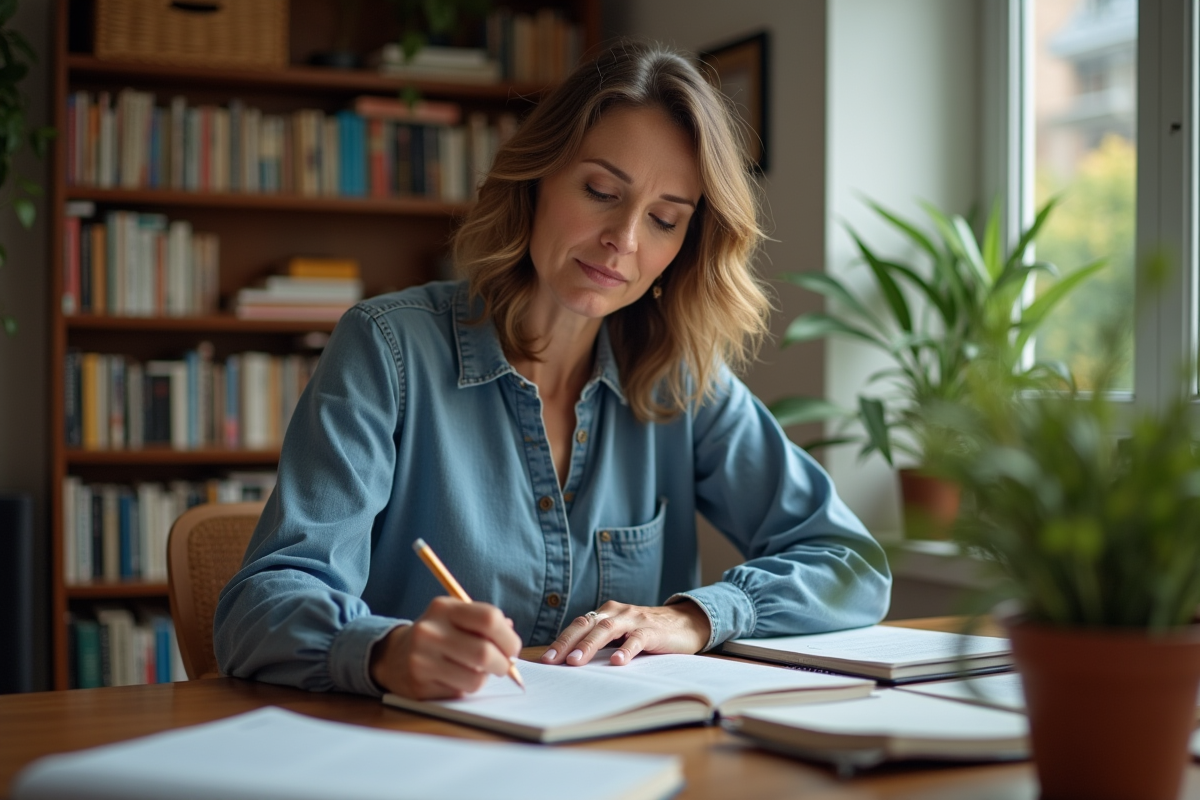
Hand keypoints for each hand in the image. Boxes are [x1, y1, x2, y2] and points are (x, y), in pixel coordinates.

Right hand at [369, 596, 522, 699]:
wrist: (393, 656)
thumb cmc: (438, 635)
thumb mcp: (456, 617)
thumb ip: (484, 622)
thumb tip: (511, 638)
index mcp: (443, 608)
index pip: (489, 618)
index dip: (508, 637)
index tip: (513, 649)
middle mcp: (430, 632)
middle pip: (484, 652)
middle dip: (504, 664)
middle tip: (504, 666)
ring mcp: (422, 660)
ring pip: (475, 678)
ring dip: (485, 678)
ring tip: (478, 671)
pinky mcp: (419, 686)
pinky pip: (460, 692)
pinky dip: (467, 687)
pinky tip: (457, 679)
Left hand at [539, 599, 711, 666]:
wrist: (685, 622)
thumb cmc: (646, 632)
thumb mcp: (620, 635)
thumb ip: (600, 643)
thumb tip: (569, 663)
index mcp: (606, 613)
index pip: (578, 625)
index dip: (560, 641)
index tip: (544, 660)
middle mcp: (617, 612)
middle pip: (587, 624)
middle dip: (567, 643)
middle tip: (552, 661)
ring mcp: (635, 619)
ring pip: (607, 629)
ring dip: (589, 645)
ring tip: (575, 661)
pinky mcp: (653, 630)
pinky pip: (637, 639)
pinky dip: (626, 649)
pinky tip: (617, 662)